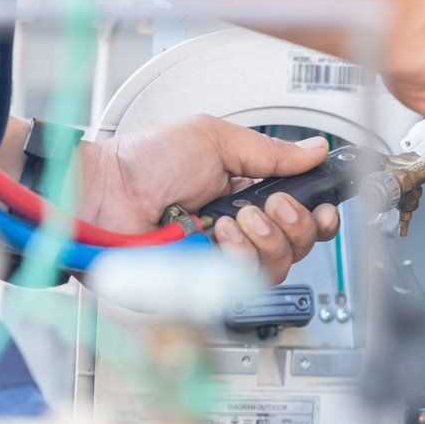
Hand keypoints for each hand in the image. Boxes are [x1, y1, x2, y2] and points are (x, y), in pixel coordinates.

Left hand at [74, 114, 340, 285]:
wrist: (100, 192)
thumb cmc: (141, 162)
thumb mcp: (213, 139)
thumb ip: (269, 151)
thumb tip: (315, 149)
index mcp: (245, 194)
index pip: (299, 216)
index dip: (319, 217)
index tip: (324, 207)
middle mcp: (239, 231)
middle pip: (299, 246)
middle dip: (296, 224)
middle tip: (272, 205)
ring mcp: (222, 261)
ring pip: (278, 268)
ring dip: (265, 239)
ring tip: (236, 218)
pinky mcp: (206, 285)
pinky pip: (245, 284)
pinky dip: (239, 256)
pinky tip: (218, 236)